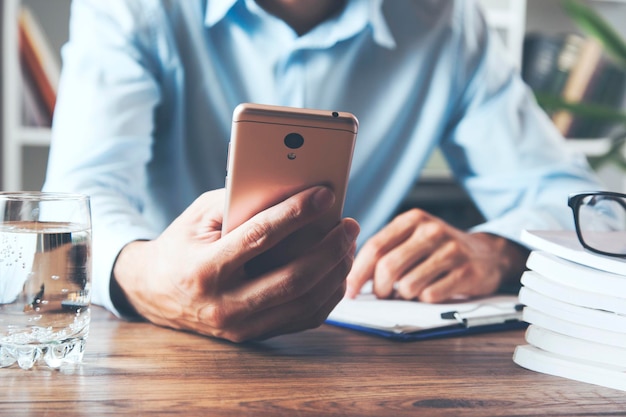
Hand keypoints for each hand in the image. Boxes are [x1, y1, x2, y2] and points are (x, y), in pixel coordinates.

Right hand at [112, 186, 359, 341]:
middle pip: (293, 278)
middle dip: (329, 248)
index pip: (259, 238)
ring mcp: (241, 327)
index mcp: (204, 269)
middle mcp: (223, 305)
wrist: (157, 292)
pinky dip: (328, 294)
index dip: (296, 213)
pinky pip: (304, 319)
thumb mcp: (200, 216)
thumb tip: (292, 189)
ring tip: (347, 244)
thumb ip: (240, 202)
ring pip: (304, 302)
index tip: (324, 194)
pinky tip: (336, 270)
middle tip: (349, 224)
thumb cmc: (183, 245)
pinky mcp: (254, 336)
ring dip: (335, 271)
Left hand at [345, 208, 527, 301]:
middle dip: (379, 288)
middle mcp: (431, 231)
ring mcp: (451, 251)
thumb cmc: (439, 249)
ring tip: (412, 289)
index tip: (350, 290)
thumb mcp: (413, 236)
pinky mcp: (466, 272)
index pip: (375, 247)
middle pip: (388, 267)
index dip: (358, 272)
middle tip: (382, 295)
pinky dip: (425, 299)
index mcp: (412, 220)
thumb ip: (386, 249)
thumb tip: (352, 277)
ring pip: (407, 286)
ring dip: (404, 295)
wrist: (487, 254)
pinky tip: (432, 290)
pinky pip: (430, 296)